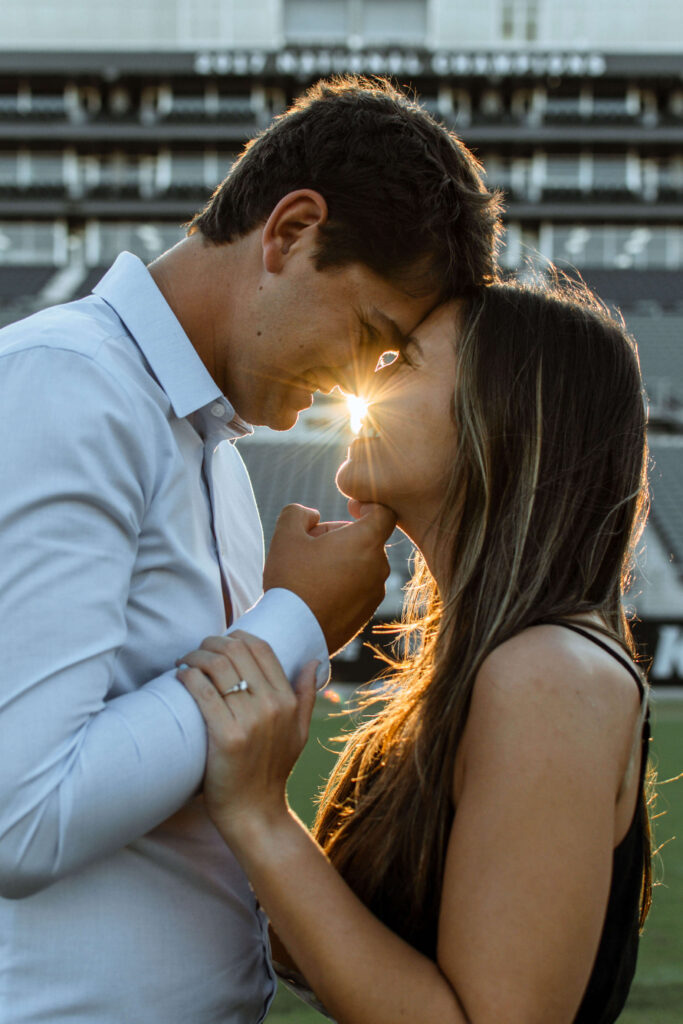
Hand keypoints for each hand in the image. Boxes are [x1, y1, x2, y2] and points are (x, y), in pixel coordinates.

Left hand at [176, 631, 316, 841]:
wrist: (255, 813)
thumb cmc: (272, 772)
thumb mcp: (298, 733)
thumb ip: (306, 695)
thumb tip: (313, 662)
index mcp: (288, 701)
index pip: (262, 648)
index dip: (237, 637)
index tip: (220, 642)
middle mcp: (272, 706)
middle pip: (237, 652)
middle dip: (211, 643)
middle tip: (196, 650)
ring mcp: (250, 721)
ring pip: (218, 666)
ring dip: (195, 656)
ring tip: (184, 661)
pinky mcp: (226, 736)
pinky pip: (203, 692)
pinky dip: (188, 677)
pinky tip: (180, 676)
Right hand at [263, 503, 396, 654]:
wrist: (293, 633)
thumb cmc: (291, 581)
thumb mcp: (286, 535)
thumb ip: (299, 513)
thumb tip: (313, 515)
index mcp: (365, 542)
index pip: (384, 512)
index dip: (369, 505)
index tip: (351, 509)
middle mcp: (378, 567)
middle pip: (368, 539)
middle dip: (344, 536)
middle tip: (312, 547)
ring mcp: (375, 593)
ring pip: (364, 564)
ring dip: (344, 560)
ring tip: (312, 572)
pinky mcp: (367, 612)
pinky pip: (360, 587)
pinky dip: (345, 583)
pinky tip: (318, 592)